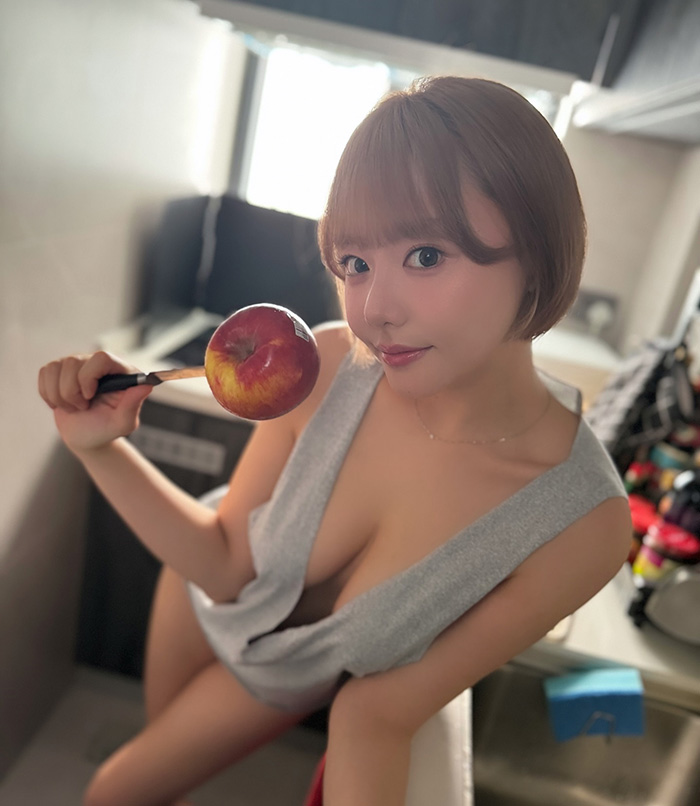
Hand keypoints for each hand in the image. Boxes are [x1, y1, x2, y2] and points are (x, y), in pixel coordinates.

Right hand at [38, 351, 152, 453]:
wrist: (87, 436)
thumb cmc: (107, 429)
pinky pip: (44, 373)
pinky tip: (62, 403)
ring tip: (74, 407)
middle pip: (74, 362)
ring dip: (60, 396)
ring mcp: (78, 364)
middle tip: (83, 407)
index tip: (89, 396)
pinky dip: (49, 394)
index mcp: (120, 371)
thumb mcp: (122, 423)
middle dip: (72, 392)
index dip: (89, 376)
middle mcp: (98, 363)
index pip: (102, 358)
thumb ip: (132, 405)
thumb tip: (146, 386)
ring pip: (55, 368)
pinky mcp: (60, 369)